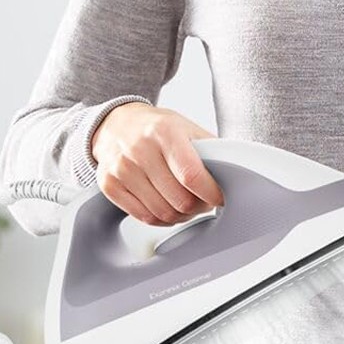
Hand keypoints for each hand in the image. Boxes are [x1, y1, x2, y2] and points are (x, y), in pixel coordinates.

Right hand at [91, 102, 224, 225]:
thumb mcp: (185, 127)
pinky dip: (162, 219)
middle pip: (179, 199)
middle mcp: (140, 149)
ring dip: (182, 216)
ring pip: (162, 213)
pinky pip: (144, 217)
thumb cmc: (157, 128)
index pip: (192, 175)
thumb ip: (209, 149)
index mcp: (164, 131)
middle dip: (198, 207)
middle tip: (204, 201)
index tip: (220, 198)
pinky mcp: (109, 184)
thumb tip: (233, 173)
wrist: (116, 124)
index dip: (211, 194)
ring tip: (187, 205)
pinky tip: (168, 208)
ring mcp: (121, 168)